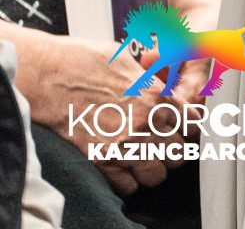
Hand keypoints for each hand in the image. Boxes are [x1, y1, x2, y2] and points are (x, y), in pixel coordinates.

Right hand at [8, 25, 179, 193]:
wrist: (48, 74)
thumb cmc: (85, 61)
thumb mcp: (131, 62)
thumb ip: (153, 81)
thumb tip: (167, 89)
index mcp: (157, 96)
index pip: (192, 124)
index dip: (188, 127)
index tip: (181, 128)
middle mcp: (144, 123)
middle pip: (178, 153)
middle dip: (172, 149)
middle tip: (161, 144)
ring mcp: (122, 144)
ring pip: (157, 174)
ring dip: (152, 167)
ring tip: (144, 158)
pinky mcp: (99, 159)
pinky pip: (128, 185)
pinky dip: (128, 179)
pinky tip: (123, 167)